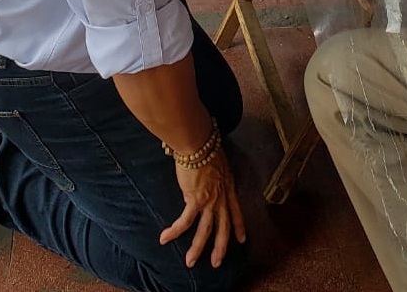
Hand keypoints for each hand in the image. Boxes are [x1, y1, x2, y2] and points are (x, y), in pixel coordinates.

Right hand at [160, 151, 245, 268]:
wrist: (199, 144)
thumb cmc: (206, 147)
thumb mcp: (217, 163)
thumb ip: (213, 175)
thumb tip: (202, 180)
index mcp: (228, 187)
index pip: (236, 211)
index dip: (239, 226)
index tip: (242, 239)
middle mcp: (221, 197)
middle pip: (223, 227)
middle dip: (220, 247)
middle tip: (216, 262)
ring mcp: (209, 200)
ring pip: (205, 230)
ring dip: (197, 248)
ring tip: (190, 261)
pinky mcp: (194, 200)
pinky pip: (185, 221)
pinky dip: (174, 231)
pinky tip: (165, 238)